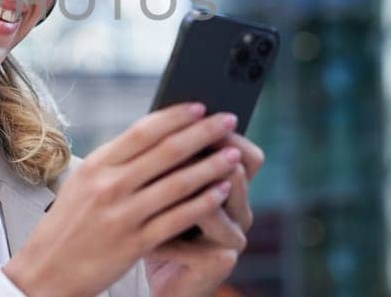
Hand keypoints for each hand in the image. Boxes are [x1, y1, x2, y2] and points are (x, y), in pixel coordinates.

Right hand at [2, 103, 242, 296]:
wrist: (47, 271)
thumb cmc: (68, 226)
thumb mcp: (82, 183)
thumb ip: (115, 162)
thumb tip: (153, 136)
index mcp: (96, 165)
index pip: (143, 131)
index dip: (176, 116)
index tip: (201, 106)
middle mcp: (109, 186)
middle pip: (166, 151)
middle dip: (204, 132)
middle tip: (229, 120)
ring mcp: (123, 215)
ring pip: (178, 184)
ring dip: (212, 166)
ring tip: (234, 155)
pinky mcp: (135, 244)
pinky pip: (178, 218)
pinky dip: (203, 202)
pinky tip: (221, 191)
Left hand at [145, 133, 263, 296]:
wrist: (164, 282)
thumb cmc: (159, 228)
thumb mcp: (164, 190)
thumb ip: (170, 162)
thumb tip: (162, 119)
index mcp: (234, 189)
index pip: (248, 155)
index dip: (223, 136)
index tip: (195, 110)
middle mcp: (241, 212)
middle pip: (234, 172)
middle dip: (196, 158)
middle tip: (164, 147)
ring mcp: (234, 238)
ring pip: (213, 204)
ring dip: (177, 194)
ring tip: (148, 188)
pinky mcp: (219, 263)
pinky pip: (191, 244)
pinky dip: (164, 238)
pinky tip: (143, 234)